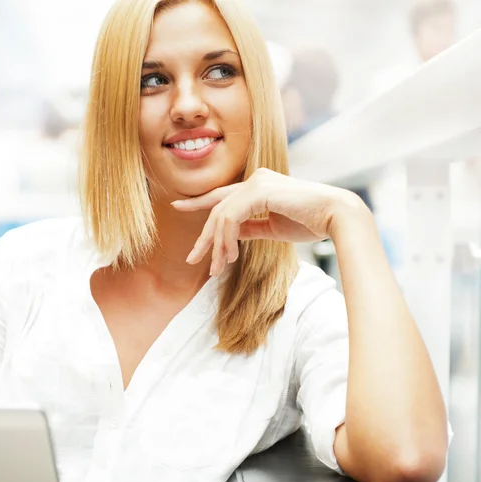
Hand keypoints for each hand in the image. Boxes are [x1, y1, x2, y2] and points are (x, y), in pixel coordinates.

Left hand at [172, 167, 358, 275]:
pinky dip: (228, 239)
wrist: (336, 218)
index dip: (198, 202)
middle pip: (217, 208)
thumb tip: (230, 236)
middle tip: (192, 258)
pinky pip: (231, 218)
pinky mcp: (259, 191)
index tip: (178, 206)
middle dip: (204, 237)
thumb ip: (250, 228)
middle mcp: (254, 179)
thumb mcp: (272, 228)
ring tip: (217, 268)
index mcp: (258, 185)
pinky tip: (232, 256)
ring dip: (217, 245)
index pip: (222, 195)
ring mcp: (256, 182)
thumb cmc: (310, 222)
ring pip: (221, 216)